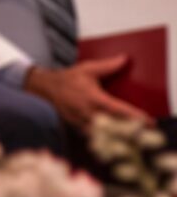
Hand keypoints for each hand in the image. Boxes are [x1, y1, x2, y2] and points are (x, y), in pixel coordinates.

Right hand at [28, 58, 149, 128]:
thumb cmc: (69, 77)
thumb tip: (124, 59)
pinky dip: (106, 137)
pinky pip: (95, 135)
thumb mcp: (88, 69)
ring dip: (119, 135)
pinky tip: (114, 137)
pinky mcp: (78, 127)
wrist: (47, 87)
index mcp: (93, 98)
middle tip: (145, 131)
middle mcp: (88, 112)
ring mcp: (83, 121)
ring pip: (106, 134)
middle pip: (115, 126)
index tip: (149, 121)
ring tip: (133, 136)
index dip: (135, 116)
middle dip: (131, 130)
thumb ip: (107, 66)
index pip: (118, 109)